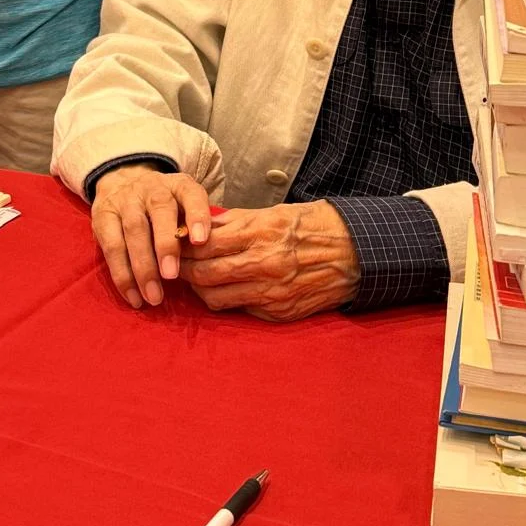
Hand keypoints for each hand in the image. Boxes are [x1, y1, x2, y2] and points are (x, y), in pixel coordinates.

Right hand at [91, 165, 211, 309]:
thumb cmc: (164, 207)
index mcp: (178, 185)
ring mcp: (125, 201)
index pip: (191, 194)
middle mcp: (152, 188)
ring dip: (144, 267)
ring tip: (154, 297)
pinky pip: (112, 247)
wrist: (122, 183)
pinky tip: (134, 296)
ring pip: (134, 230)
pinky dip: (122, 275)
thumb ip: (193, 227)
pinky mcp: (103, 217)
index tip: (201, 241)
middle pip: (160, 211)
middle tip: (171, 276)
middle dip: (166, 245)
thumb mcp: (183, 206)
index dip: (197, 215)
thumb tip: (207, 259)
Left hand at [181, 201, 360, 321]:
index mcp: (261, 234)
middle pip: (205, 275)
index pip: (206, 245)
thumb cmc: (310, 225)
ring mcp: (271, 293)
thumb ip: (235, 221)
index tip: (173, 242)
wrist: (352, 253)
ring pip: (216, 299)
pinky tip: (224, 288)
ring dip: (200, 290)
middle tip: (174, 265)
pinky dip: (226, 299)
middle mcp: (264, 266)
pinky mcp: (278, 313)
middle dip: (183, 271)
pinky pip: (240, 309)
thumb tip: (201, 225)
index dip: (183, 246)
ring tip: (195, 279)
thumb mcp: (273, 212)